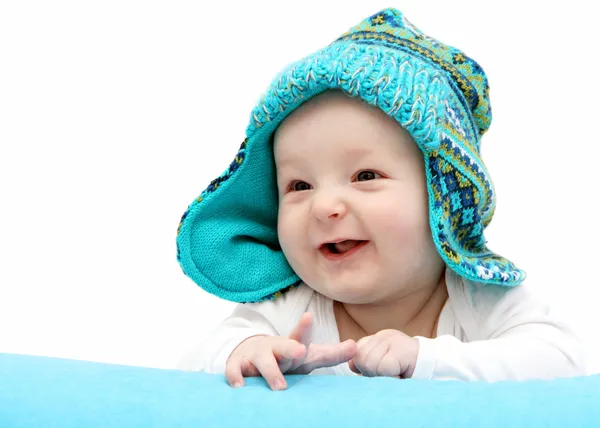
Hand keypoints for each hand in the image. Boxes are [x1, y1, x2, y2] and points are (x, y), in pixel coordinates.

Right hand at [225, 312, 356, 389]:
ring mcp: (256, 357)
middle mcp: (275, 349)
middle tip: (300, 351)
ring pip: (263, 362)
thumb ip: (332, 353)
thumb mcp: (309, 356)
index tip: (308, 316)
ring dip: (271, 372)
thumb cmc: (287, 358)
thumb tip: (357, 346)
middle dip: (291, 348)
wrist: (250, 353)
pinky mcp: (239, 365)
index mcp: (293, 346)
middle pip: (284, 347)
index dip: (304, 328)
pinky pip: (235, 371)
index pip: (301, 337)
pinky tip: (241, 386)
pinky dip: (237, 377)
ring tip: (280, 386)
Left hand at [349, 329, 418, 377]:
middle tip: (389, 375)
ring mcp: (393, 340)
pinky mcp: (401, 350)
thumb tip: (351, 364)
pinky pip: (382, 368)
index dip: (363, 366)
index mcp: (378, 338)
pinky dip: (390, 377)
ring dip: (381, 376)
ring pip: (369, 364)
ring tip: (396, 374)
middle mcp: (384, 335)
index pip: (357, 351)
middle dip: (371, 373)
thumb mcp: (385, 365)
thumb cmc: (408, 371)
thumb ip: (367, 362)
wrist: (437, 369)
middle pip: (361, 358)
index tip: (379, 372)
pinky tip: (401, 375)